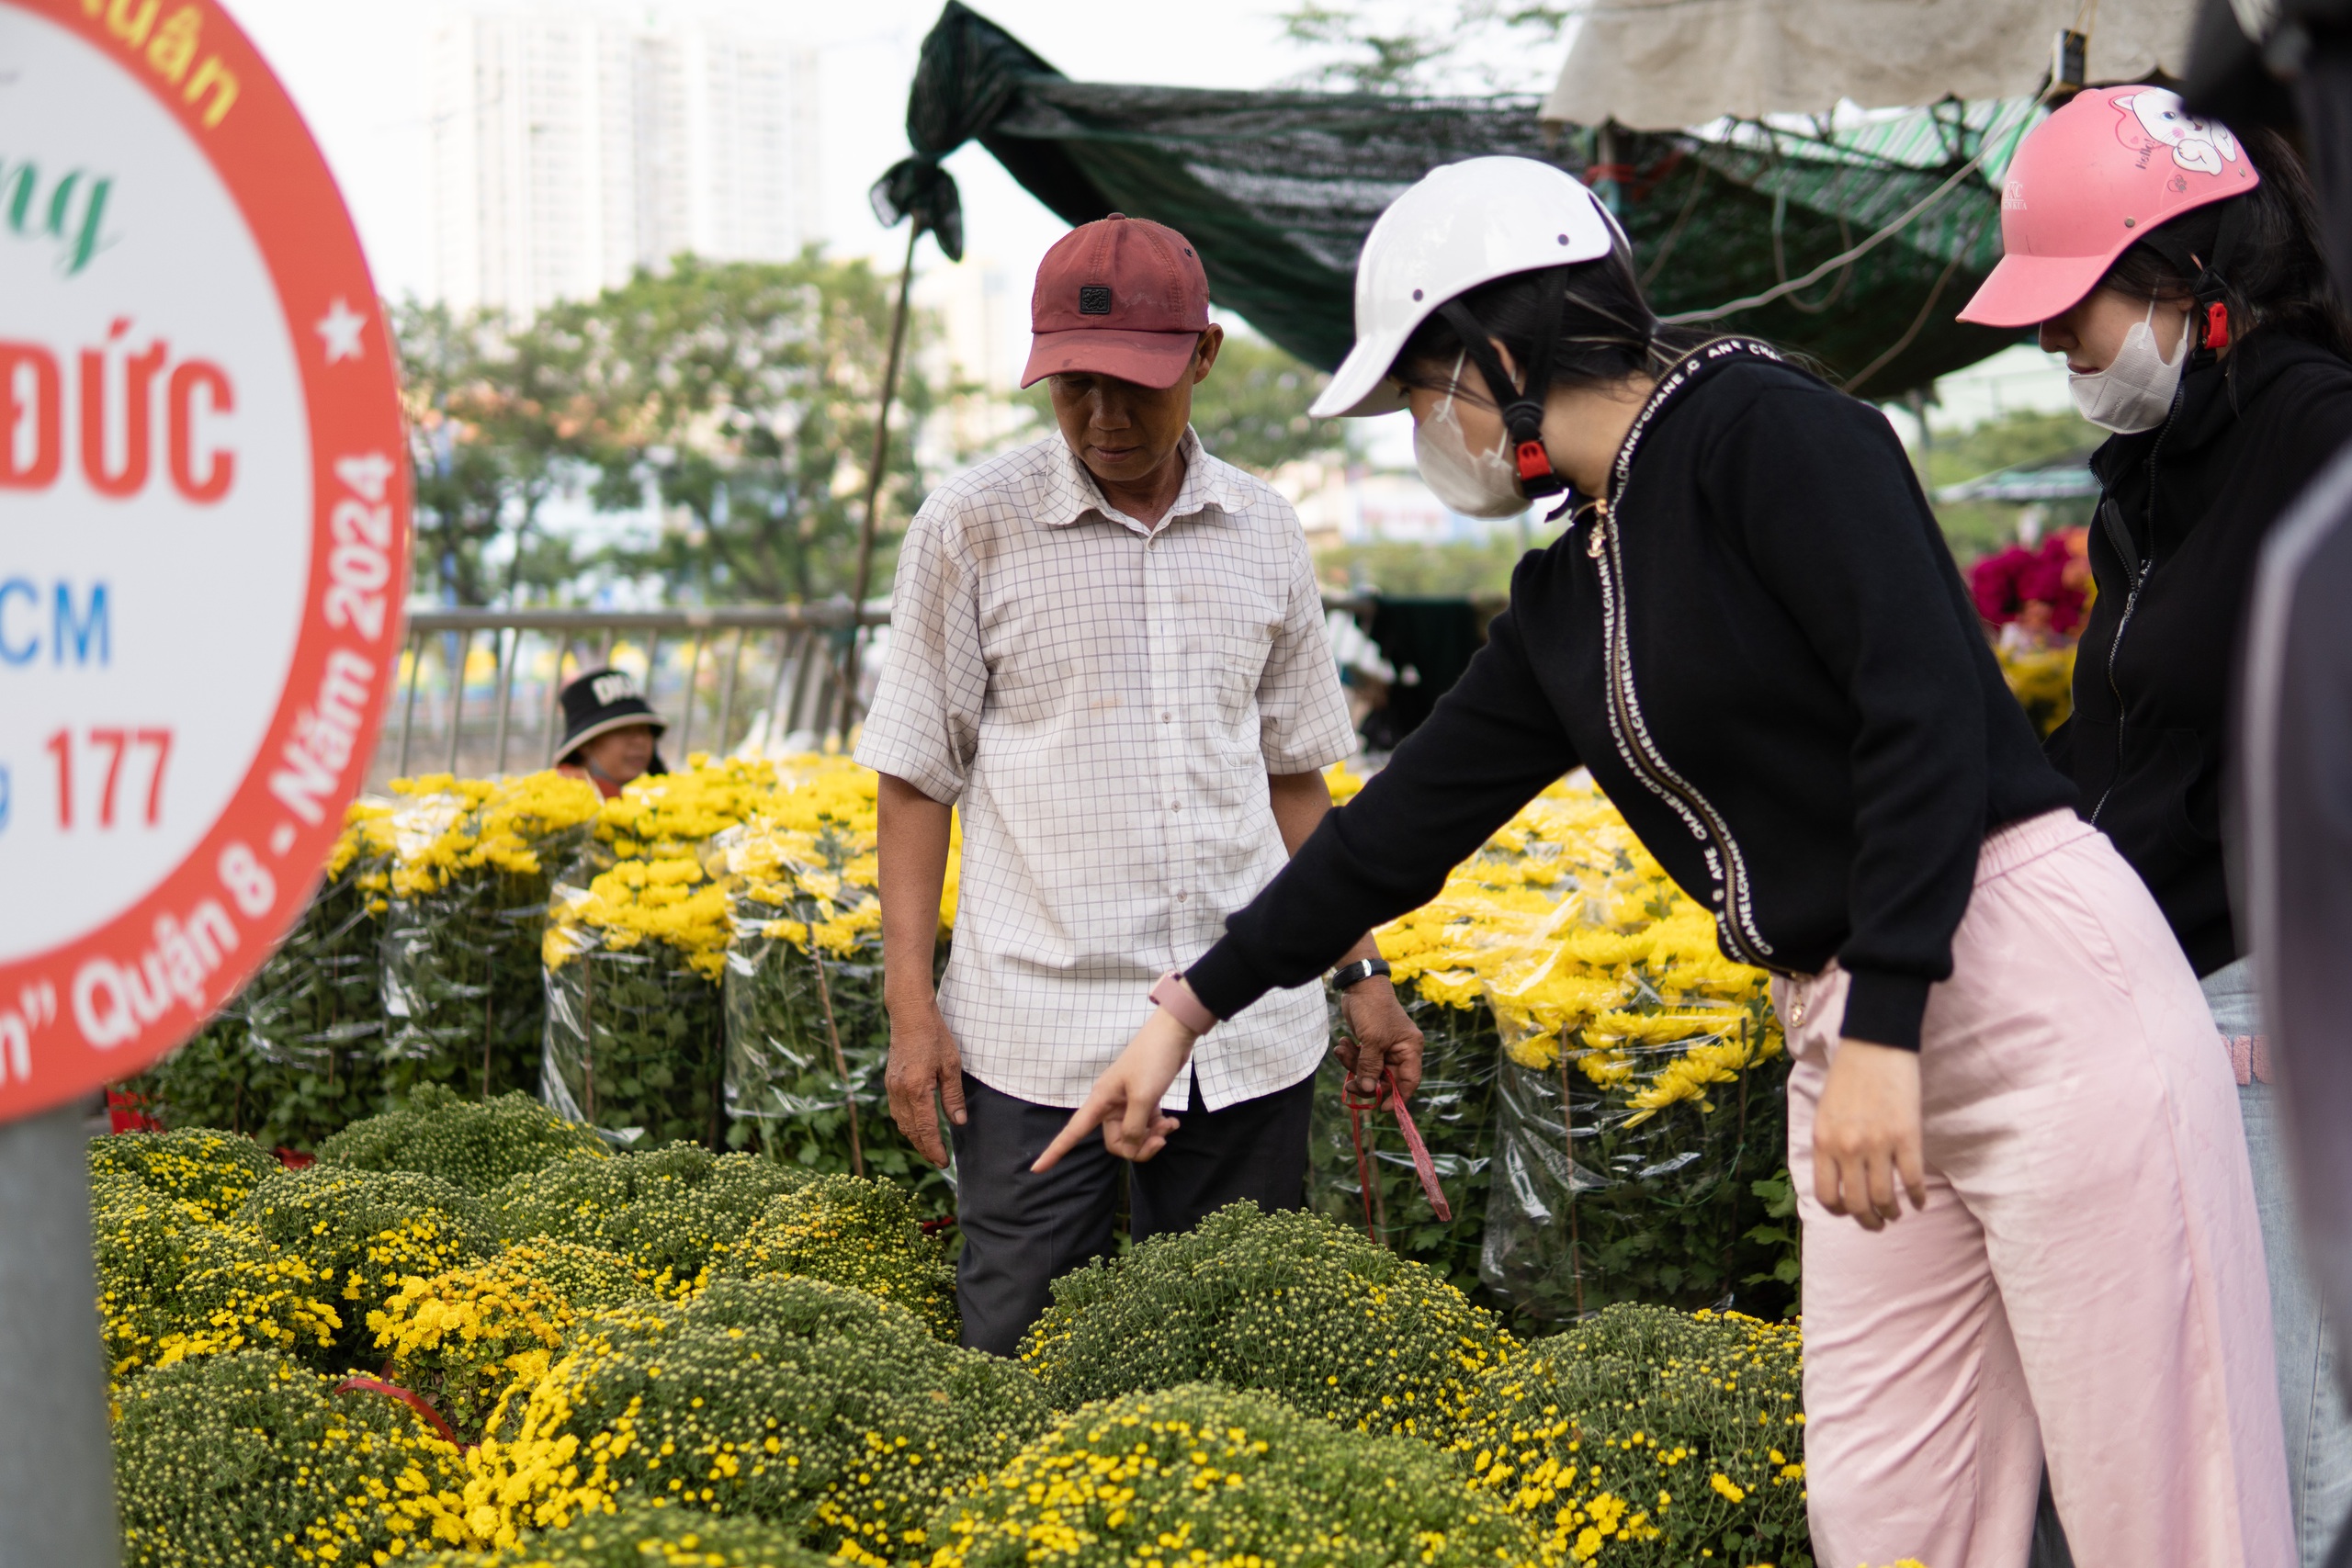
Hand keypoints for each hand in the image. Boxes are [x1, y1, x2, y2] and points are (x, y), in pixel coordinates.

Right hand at [884, 997, 966, 1167]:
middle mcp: (900, 1092)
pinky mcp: (890, 1082)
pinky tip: (917, 1126)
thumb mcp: (951, 1066)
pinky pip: (897, 1111)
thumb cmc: (934, 1037)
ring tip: (930, 1147)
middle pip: (911, 1131)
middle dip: (924, 1148)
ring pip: (901, 1123)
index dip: (934, 1148)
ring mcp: (892, 1088)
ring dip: (915, 1138)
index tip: (944, 1162)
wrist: (910, 1016)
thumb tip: (958, 1122)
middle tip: (939, 1161)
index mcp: (917, 1090)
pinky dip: (907, 1124)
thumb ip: (953, 1097)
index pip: (926, 1129)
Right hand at [1032, 1008, 1194, 1170]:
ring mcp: (1126, 1104)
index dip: (1054, 1151)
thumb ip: (1133, 1127)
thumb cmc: (1152, 1060)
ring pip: (1133, 1136)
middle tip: (1160, 1139)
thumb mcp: (1143, 1097)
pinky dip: (1159, 1127)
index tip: (1036, 1170)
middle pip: (1116, 1142)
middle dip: (1138, 1147)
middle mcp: (1109, 1105)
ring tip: (1169, 1125)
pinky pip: (1146, 1125)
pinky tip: (1172, 1122)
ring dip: (1152, 1137)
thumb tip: (1129, 1146)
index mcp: (1100, 1101)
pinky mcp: (1142, 1101)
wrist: (1173, 1034)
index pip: (1072, 1132)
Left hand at [1336, 980, 1423, 1104]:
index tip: (1382, 1109)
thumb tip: (1369, 1090)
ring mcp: (1385, 1048)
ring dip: (1353, 1066)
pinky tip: (1341, 1044)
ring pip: (1370, 1071)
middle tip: (1349, 1084)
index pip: (1409, 1081)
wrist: (1359, 985)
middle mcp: (1400, 1051)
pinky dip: (1350, 1057)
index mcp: (1410, 1049)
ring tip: (1341, 1050)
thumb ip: (1370, 1067)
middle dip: (1366, 1080)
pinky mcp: (1370, 1044)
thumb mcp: (1372, 1040)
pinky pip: (1361, 1061)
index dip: (1397, 1097)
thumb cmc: (1373, 1009)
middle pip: (1385, 1080)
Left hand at [1811, 1039, 1927, 1230]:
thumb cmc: (1848, 1078)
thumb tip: (1836, 1180)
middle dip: (1868, 1221)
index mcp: (1823, 1143)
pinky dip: (1918, 1198)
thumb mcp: (1824, 1114)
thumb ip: (1828, 1146)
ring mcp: (1878, 1144)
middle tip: (1877, 1224)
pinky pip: (1913, 1181)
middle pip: (1857, 1204)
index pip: (1826, 1195)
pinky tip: (1920, 1202)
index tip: (1850, 1212)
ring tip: (1896, 1214)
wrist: (1875, 1046)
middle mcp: (1847, 1148)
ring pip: (1885, 1199)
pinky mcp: (1907, 1137)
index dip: (1840, 1211)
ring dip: (1892, 1213)